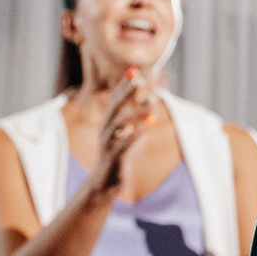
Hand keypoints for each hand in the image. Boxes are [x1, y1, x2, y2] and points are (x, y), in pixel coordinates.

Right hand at [87, 70, 155, 193]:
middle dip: (125, 94)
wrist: (105, 184)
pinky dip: (131, 139)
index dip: (123, 86)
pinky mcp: (112, 160)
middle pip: (114, 108)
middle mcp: (106, 130)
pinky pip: (120, 147)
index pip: (115, 101)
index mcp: (110, 123)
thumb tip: (151, 103)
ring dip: (133, 115)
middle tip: (138, 81)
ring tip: (150, 108)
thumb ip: (139, 120)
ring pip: (117, 126)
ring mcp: (107, 145)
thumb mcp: (131, 136)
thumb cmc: (120, 156)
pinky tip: (143, 132)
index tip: (134, 72)